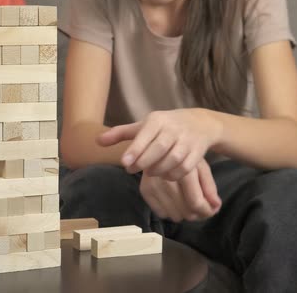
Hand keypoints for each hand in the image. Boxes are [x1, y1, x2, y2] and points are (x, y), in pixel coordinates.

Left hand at [98, 109, 221, 180]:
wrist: (199, 123)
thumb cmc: (163, 126)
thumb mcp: (142, 126)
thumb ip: (120, 134)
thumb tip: (97, 141)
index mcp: (157, 120)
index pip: (145, 135)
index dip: (135, 150)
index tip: (124, 163)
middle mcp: (173, 128)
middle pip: (159, 148)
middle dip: (144, 161)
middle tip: (131, 170)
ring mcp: (187, 140)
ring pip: (173, 159)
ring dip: (159, 169)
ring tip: (149, 173)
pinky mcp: (198, 152)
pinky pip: (185, 168)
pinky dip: (173, 174)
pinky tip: (164, 175)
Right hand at [140, 160, 221, 221]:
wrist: (156, 147)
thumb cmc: (183, 157)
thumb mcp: (201, 167)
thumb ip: (209, 187)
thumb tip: (216, 206)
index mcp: (183, 171)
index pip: (195, 202)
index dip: (207, 211)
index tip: (211, 211)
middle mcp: (166, 180)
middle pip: (186, 212)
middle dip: (198, 214)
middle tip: (201, 208)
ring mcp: (153, 186)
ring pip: (175, 216)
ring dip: (184, 214)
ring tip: (187, 203)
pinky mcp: (145, 191)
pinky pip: (161, 214)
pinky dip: (170, 211)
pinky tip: (173, 201)